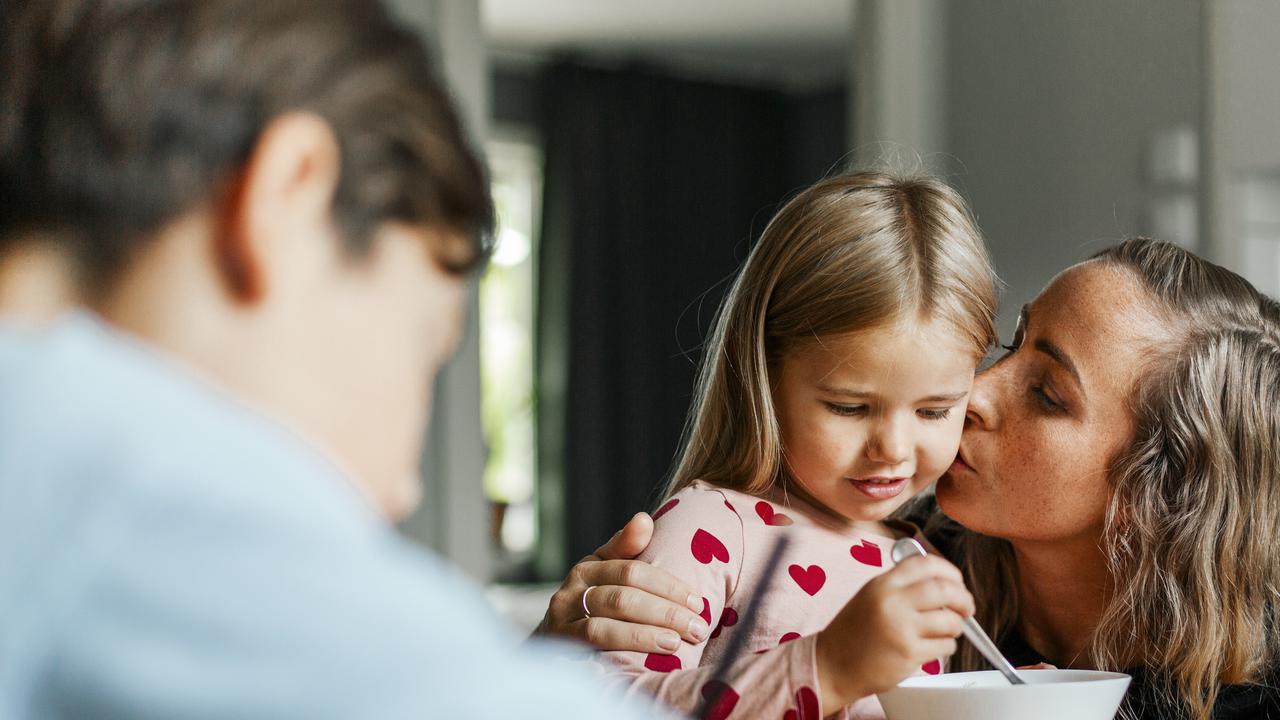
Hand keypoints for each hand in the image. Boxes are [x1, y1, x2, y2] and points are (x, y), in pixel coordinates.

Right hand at [533, 512, 709, 652]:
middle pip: (622, 599)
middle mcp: (571, 592)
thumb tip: (644, 519)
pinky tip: (639, 663)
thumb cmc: (592, 597)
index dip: (667, 586)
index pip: (631, 572)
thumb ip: (626, 546)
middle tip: (698, 628)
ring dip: (645, 636)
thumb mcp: (606, 568)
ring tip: (676, 643)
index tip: (697, 601)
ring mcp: (562, 622)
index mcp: (588, 567)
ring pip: (604, 628)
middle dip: (664, 613)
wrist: (552, 634)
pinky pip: (587, 651)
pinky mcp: (559, 649)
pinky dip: (614, 656)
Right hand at [815, 555, 973, 710]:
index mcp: (883, 584)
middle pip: (945, 590)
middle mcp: (892, 602)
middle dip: (964, 599)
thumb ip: (902, 586)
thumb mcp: (871, 596)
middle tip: (966, 607)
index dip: (950, 571)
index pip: (927, 564)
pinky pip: (945, 646)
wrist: (832, 664)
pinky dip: (947, 646)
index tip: (956, 582)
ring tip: (948, 629)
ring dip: (957, 626)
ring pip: (950, 621)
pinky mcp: (909, 654)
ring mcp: (901, 629)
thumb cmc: (854, 632)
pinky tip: (934, 646)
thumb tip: (944, 582)